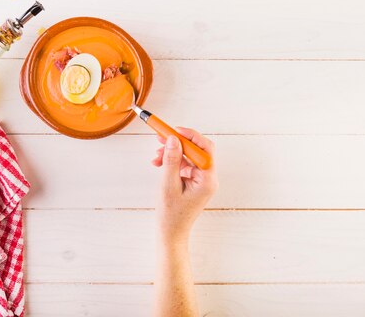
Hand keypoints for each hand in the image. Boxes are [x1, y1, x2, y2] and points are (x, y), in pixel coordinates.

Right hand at [152, 127, 217, 245]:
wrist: (171, 233)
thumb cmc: (171, 215)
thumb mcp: (168, 185)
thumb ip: (172, 160)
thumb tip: (173, 139)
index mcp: (207, 179)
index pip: (204, 149)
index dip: (189, 136)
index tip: (173, 131)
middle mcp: (208, 178)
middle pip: (197, 150)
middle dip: (178, 143)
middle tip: (160, 138)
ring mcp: (202, 180)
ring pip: (189, 157)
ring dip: (172, 153)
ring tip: (156, 158)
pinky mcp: (195, 182)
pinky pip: (186, 165)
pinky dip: (173, 162)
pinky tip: (159, 164)